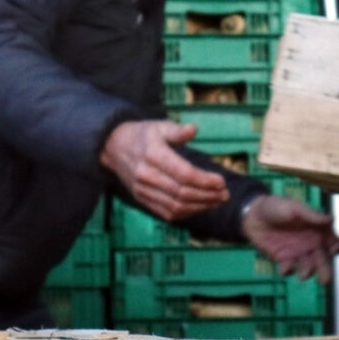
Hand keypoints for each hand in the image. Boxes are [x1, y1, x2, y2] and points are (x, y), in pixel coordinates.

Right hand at [101, 120, 228, 220]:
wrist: (114, 147)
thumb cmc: (143, 135)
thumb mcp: (159, 126)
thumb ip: (177, 130)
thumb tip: (193, 129)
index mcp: (153, 155)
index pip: (184, 174)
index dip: (205, 181)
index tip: (222, 181)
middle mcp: (146, 175)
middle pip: (182, 193)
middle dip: (207, 196)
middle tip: (224, 194)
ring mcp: (143, 190)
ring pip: (176, 206)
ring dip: (200, 207)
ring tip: (217, 201)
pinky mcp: (142, 199)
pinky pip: (167, 213)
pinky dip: (187, 213)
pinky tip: (201, 207)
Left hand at [242, 195, 338, 283]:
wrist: (252, 215)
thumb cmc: (276, 207)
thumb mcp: (294, 208)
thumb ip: (311, 215)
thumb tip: (331, 219)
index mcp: (318, 230)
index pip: (335, 242)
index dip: (338, 248)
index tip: (333, 250)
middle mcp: (311, 243)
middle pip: (324, 260)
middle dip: (326, 271)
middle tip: (324, 280)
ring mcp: (297, 253)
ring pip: (308, 267)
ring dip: (308, 272)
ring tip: (303, 275)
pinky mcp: (283, 259)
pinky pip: (289, 269)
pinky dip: (288, 270)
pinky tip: (284, 268)